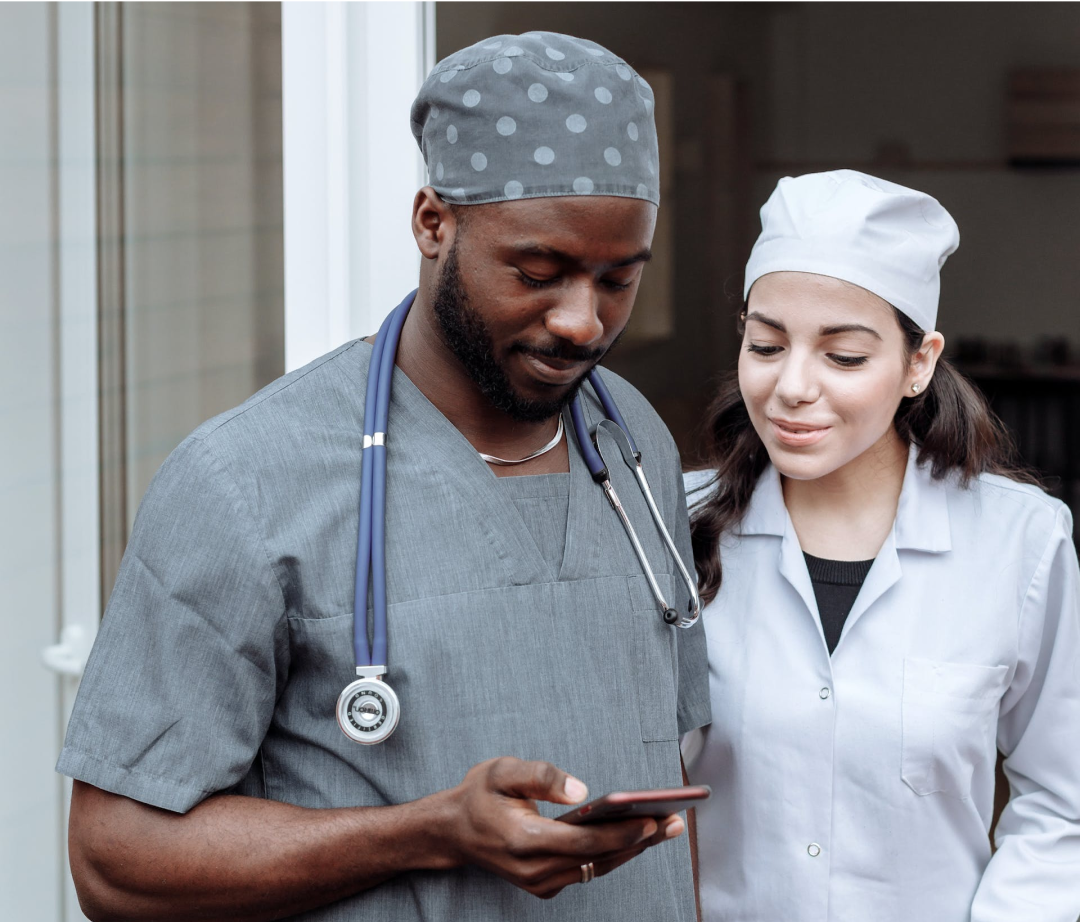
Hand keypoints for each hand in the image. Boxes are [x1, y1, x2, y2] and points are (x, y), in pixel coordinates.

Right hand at [438, 757, 683, 898]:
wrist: (453, 830)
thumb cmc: (480, 795)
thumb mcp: (502, 771)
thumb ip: (541, 777)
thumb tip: (583, 790)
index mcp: (524, 841)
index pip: (585, 841)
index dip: (622, 833)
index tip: (653, 818)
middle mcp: (534, 870)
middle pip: (598, 858)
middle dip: (640, 840)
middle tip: (675, 821)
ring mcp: (539, 883)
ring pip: (596, 868)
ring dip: (632, 849)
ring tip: (666, 826)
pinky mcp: (544, 885)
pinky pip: (586, 871)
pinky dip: (612, 855)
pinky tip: (635, 837)